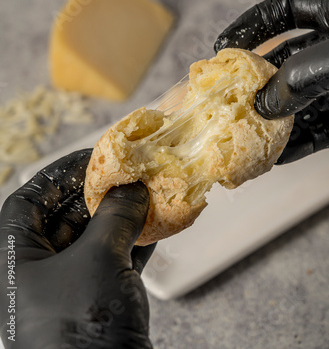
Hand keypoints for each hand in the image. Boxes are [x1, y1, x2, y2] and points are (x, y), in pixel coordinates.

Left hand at [0, 149, 154, 348]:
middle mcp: (36, 272)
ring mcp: (66, 288)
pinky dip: (134, 241)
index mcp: (16, 260)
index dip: (61, 173)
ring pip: (92, 237)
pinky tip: (156, 225)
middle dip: (98, 193)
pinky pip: (112, 259)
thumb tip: (131, 187)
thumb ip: (115, 216)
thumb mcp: (97, 260)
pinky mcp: (94, 303)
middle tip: (129, 173)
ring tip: (147, 193)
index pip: (30, 199)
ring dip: (121, 216)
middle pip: (65, 215)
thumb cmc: (82, 328)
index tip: (94, 155)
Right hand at [214, 0, 328, 162]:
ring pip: (300, 99)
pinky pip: (321, 130)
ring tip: (244, 134)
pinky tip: (276, 156)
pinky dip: (298, 143)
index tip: (223, 45)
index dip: (253, 22)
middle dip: (257, 81)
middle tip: (229, 99)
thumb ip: (299, 76)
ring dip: (273, 118)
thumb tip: (263, 104)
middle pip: (287, 60)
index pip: (289, 6)